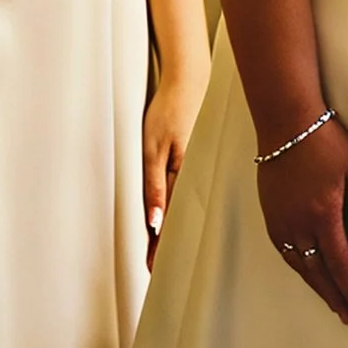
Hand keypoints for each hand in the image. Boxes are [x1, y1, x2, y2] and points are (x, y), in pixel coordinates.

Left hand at [142, 65, 206, 267]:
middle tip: (156, 269)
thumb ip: (154, 186)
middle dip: (167, 245)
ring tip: (166, 251)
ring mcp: (197, 165)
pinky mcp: (197, 156)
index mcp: (182, 175)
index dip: (160, 247)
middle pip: (179, 218)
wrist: (190, 79)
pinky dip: (181, 205)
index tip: (151, 269)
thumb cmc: (168, 110)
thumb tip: (154, 223)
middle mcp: (192, 175)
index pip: (169, 221)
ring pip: (185, 205)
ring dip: (176, 227)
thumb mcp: (152, 148)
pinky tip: (180, 214)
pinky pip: (189, 188)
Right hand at [256, 114, 347, 323]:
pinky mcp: (270, 215)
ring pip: (299, 265)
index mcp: (323, 214)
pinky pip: (284, 251)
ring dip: (316, 285)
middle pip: (318, 272)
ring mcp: (280, 221)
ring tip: (331, 300)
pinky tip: (306, 271)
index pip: (340, 263)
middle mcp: (298, 224)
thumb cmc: (325, 140)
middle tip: (347, 314)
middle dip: (334, 295)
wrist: (286, 122)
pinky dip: (297, 267)